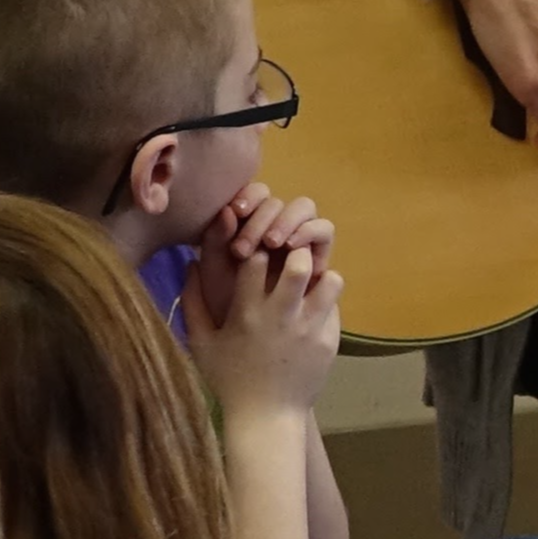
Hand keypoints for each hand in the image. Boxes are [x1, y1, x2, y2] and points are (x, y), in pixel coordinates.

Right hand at [184, 242, 340, 421]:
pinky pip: (335, 308)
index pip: (257, 259)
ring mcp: (309, 330)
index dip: (258, 249)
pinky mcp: (328, 342)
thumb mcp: (202, 343)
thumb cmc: (229, 380)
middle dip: (296, 252)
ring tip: (308, 283)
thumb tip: (190, 263)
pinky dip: (325, 304)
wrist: (266, 419)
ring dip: (320, 277)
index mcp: (247, 312)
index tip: (258, 253)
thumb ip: (193, 302)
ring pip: (330, 281)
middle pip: (299, 263)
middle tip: (291, 257)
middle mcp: (281, 317)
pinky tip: (313, 311)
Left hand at [195, 186, 334, 323]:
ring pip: (304, 209)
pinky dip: (310, 231)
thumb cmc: (226, 307)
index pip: (254, 194)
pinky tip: (293, 248)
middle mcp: (273, 226)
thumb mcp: (215, 275)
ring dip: (289, 220)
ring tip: (273, 243)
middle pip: (278, 201)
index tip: (235, 212)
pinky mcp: (318, 254)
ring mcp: (298, 239)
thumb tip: (225, 211)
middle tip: (248, 242)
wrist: (247, 345)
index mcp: (246, 223)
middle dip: (264, 215)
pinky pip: (322, 231)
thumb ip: (215, 242)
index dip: (248, 196)